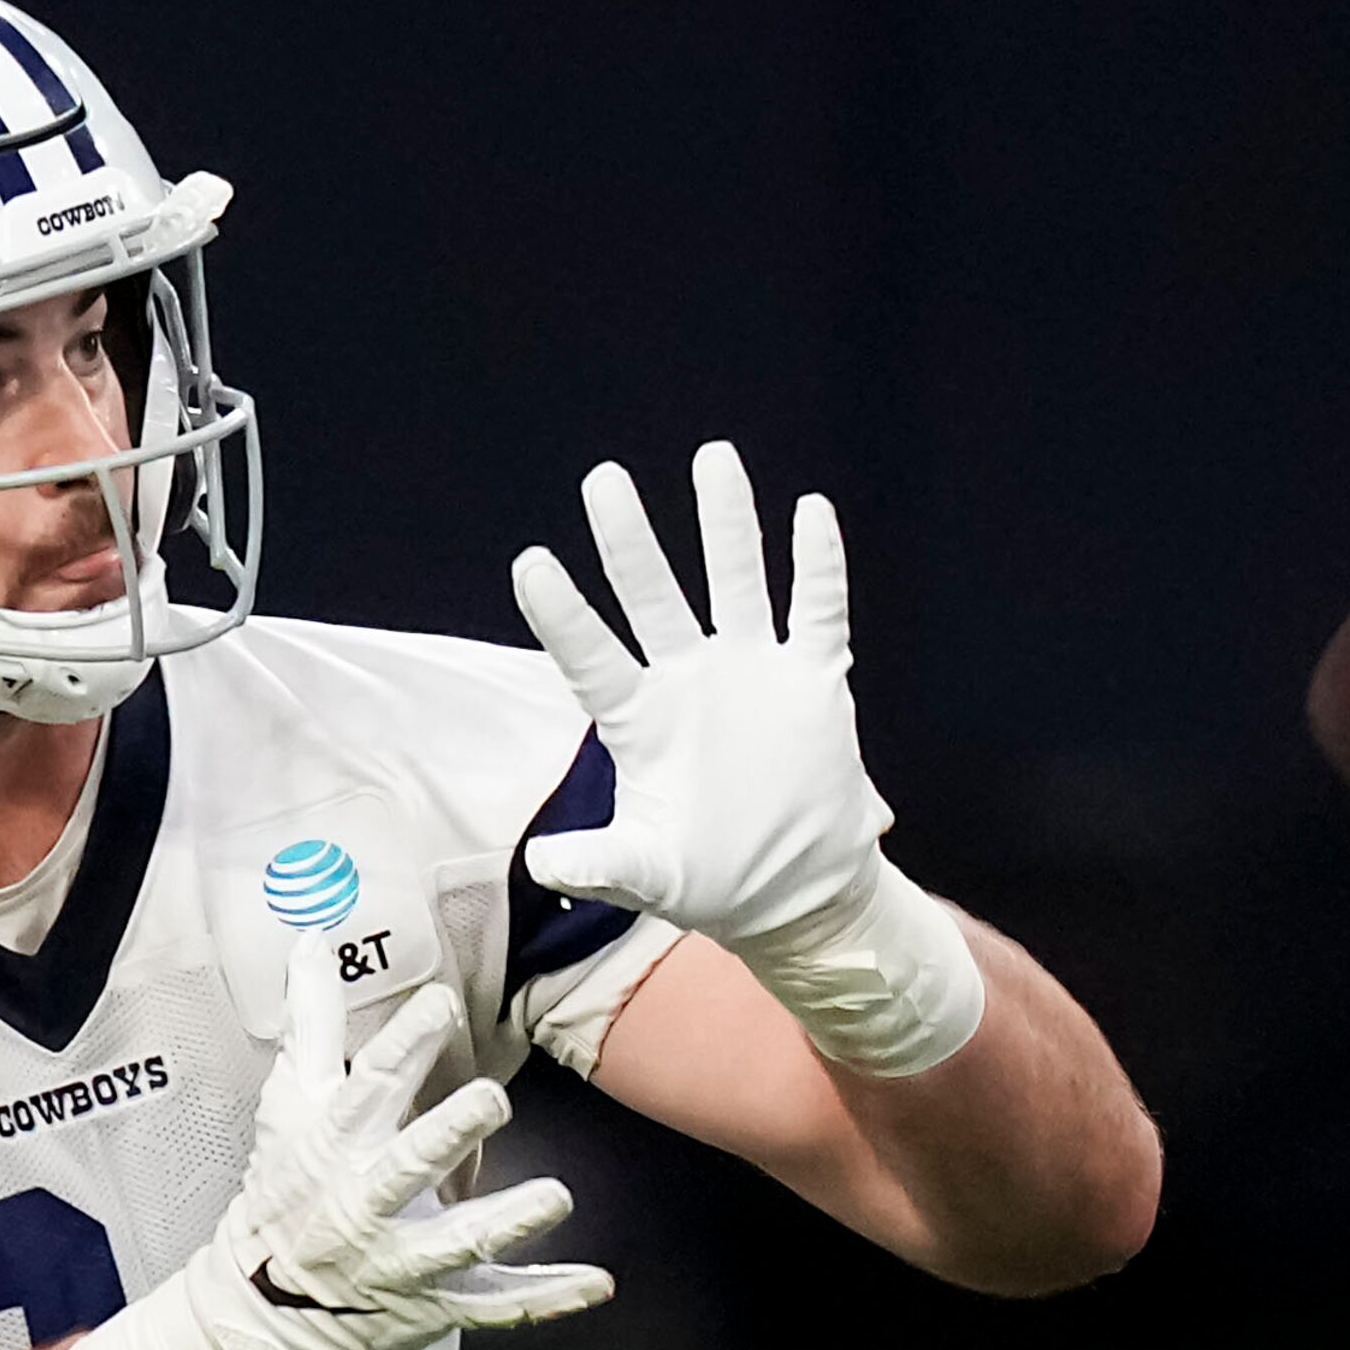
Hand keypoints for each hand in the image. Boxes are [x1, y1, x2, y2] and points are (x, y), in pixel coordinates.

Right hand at [198, 938, 613, 1349]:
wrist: (267, 1310)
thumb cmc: (289, 1189)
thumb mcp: (292, 1104)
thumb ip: (313, 1024)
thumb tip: (313, 944)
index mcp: (337, 1143)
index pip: (369, 1086)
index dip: (404, 1043)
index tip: (439, 1003)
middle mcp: (367, 1202)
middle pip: (409, 1165)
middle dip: (448, 1134)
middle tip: (493, 1098)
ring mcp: (403, 1260)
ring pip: (459, 1243)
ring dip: (509, 1221)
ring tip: (557, 1195)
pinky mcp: (436, 1303)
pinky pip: (497, 1304)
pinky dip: (547, 1296)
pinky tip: (598, 1281)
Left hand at [510, 440, 890, 946]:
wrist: (800, 892)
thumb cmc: (714, 880)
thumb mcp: (650, 875)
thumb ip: (601, 864)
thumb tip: (541, 862)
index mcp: (641, 723)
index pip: (593, 657)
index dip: (563, 614)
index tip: (531, 562)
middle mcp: (690, 681)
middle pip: (654, 596)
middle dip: (630, 539)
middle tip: (602, 479)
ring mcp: (753, 673)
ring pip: (735, 581)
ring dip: (726, 523)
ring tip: (712, 457)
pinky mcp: (814, 681)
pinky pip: (816, 611)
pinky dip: (817, 565)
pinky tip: (810, 511)